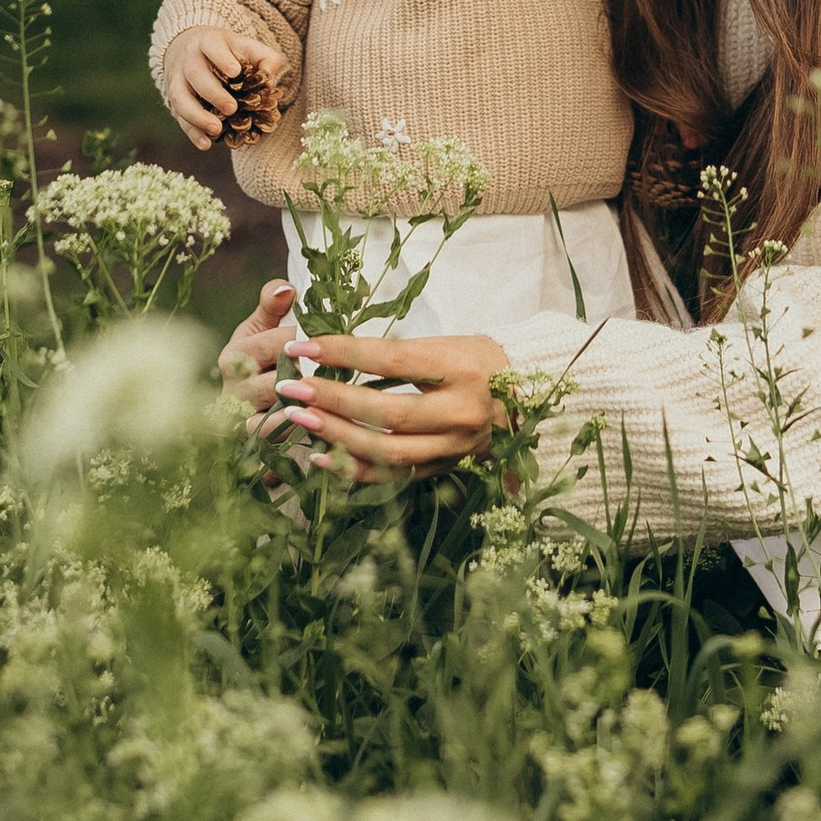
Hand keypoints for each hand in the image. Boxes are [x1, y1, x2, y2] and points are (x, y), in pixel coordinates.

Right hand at [164, 29, 263, 147]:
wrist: (191, 48)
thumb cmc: (228, 51)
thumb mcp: (249, 47)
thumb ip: (267, 60)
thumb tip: (269, 84)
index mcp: (208, 41)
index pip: (212, 46)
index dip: (222, 58)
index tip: (235, 72)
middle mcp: (189, 59)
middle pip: (195, 73)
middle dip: (212, 92)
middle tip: (232, 108)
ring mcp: (178, 79)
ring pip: (180, 97)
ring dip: (197, 116)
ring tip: (216, 129)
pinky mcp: (175, 99)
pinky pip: (179, 116)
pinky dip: (191, 132)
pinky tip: (206, 144)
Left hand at [274, 324, 517, 480]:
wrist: (528, 395)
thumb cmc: (477, 360)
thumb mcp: (445, 344)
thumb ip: (395, 353)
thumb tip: (328, 351)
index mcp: (463, 368)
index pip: (393, 359)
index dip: (345, 353)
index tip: (303, 347)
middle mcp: (462, 411)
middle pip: (388, 412)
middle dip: (334, 401)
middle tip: (292, 388)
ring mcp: (456, 447)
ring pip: (389, 451)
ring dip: (337, 436)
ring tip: (298, 419)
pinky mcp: (447, 468)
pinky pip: (395, 476)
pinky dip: (355, 470)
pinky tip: (322, 457)